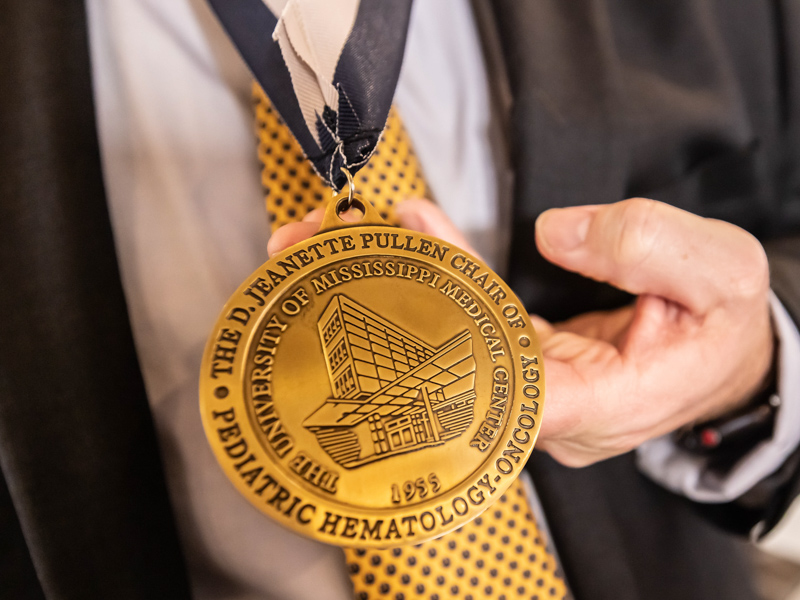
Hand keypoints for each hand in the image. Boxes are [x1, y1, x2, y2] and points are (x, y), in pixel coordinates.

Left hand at [268, 198, 773, 468]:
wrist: (727, 353)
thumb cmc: (724, 326)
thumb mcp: (720, 273)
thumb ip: (646, 247)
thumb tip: (558, 233)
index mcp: (601, 406)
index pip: (504, 396)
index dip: (449, 346)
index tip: (409, 286)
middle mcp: (553, 413)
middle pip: (461, 367)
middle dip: (405, 303)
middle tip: (358, 241)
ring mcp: (533, 394)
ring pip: (457, 346)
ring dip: (413, 289)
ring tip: (372, 231)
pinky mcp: (525, 367)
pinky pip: (472, 328)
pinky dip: (442, 286)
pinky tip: (414, 241)